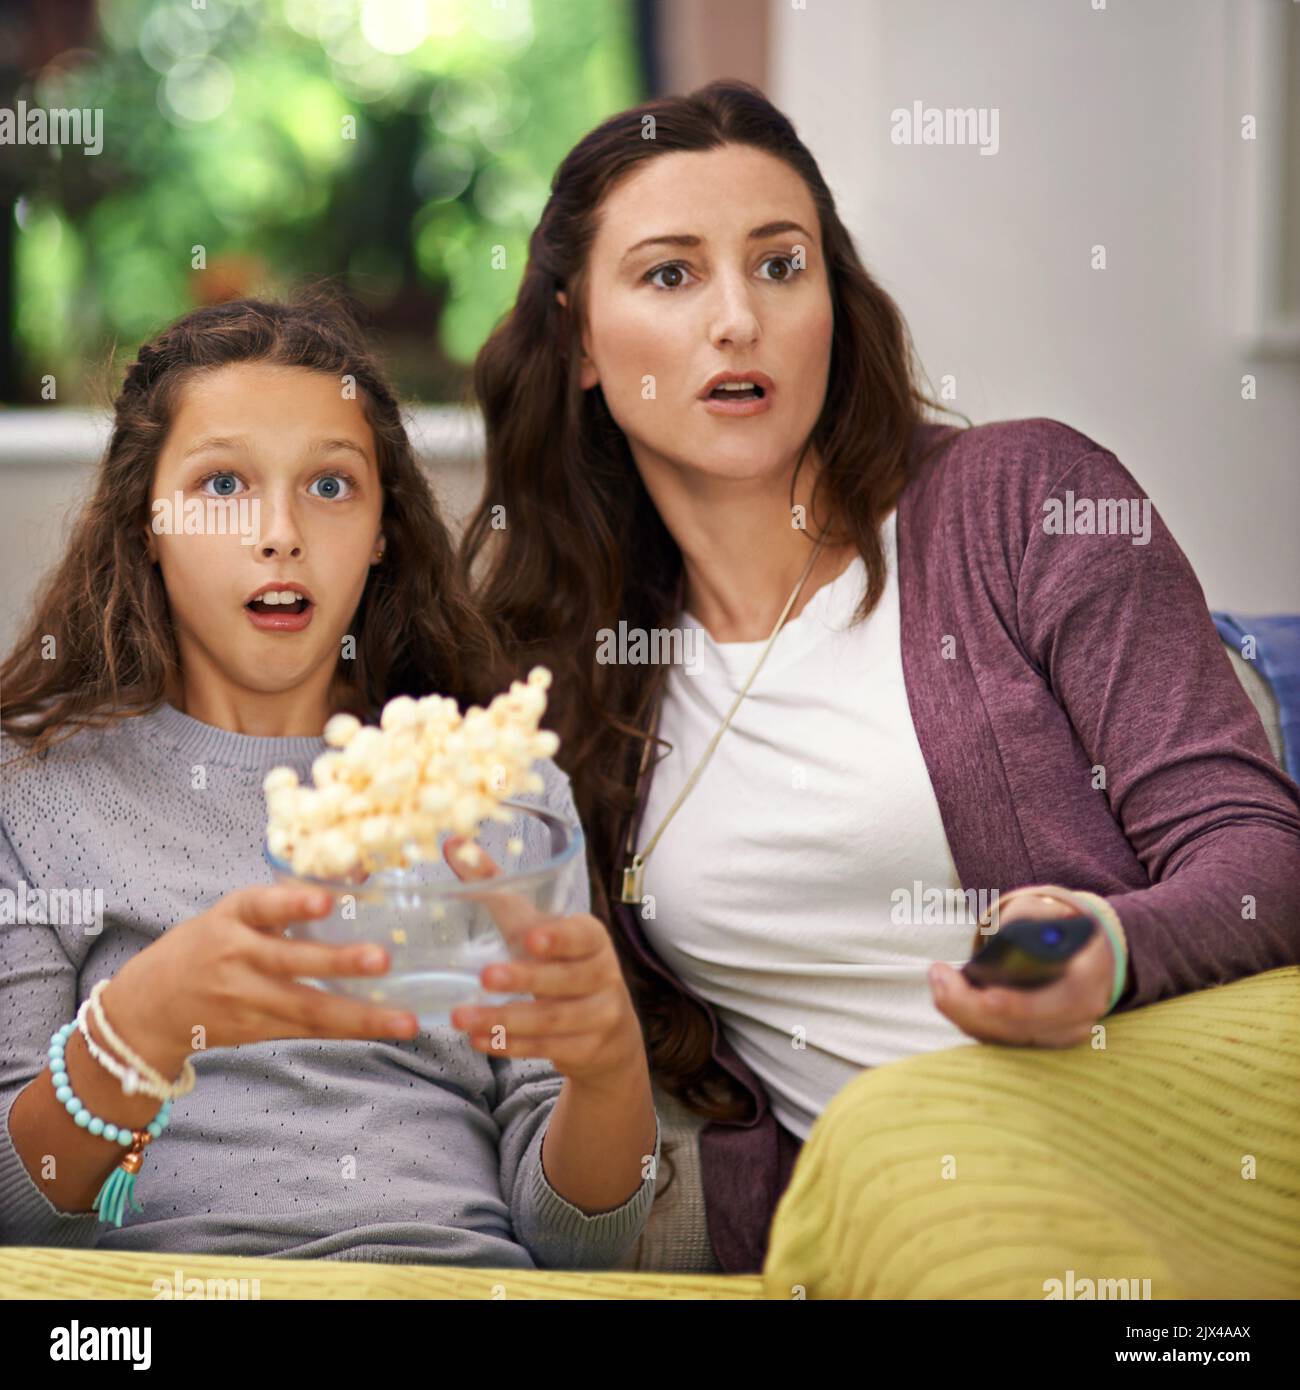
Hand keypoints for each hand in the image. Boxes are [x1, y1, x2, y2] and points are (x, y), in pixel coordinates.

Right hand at [105, 884, 419, 1073]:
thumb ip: (288, 898)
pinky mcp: (257, 1030)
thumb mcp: (234, 913)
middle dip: (338, 963)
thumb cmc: (206, 946)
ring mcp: (245, 999)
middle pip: (289, 962)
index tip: (326, 900)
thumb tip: (360, 872)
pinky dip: (348, 1030)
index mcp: (231, 917)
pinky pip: (309, 1030)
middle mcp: (236, 958)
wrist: (148, 1008)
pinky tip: (386, 1029)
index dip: (293, 903)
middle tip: (383, 959)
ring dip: (360, 1016)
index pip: (260, 904)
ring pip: (307, 1008)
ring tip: (405, 1021)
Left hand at [442, 837, 645, 1089]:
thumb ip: (494, 887)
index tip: (529, 939)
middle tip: (484, 976)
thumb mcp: (532, 926)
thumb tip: (451, 843)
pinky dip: (511, 1045)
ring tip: (461, 1018)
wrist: (607, 1031)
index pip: (581, 935)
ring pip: (552, 1019)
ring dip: (505, 1019)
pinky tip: (479, 1041)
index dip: (558, 938)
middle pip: (565, 978)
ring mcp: (600, 1015)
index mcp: (591, 938)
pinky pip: (548, 1048)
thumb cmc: (558, 962)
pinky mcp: (587, 1049)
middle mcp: (603, 975)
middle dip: (524, 979)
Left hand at [927, 890, 1115, 1046]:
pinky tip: (946, 993)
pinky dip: (968, 1019)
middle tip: (940, 977)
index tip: (986, 997)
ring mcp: (1060, 1033)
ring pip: (1006, 1037)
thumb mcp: (1047, 910)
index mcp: (1089, 978)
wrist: (1076, 951)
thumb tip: (1009, 935)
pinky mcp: (1037, 1039)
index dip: (1023, 1005)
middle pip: (1024, 1026)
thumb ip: (1031, 915)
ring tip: (938, 978)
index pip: (1063, 1000)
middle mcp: (1080, 1014)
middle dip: (974, 1007)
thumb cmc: (1055, 926)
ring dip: (963, 1012)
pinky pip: (999, 1039)